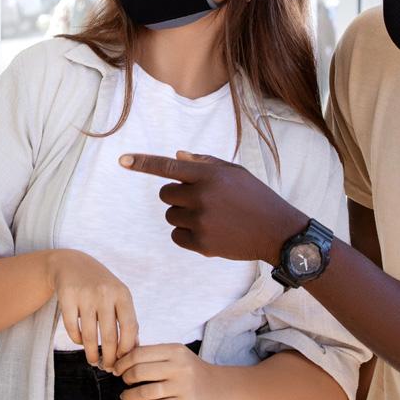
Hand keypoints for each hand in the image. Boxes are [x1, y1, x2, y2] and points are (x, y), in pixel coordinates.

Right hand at [47, 249, 137, 369]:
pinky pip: (73, 330)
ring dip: (92, 354)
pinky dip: (78, 341)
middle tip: (108, 368)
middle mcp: (105, 294)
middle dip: (109, 358)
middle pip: (109, 336)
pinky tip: (81, 343)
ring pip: (89, 337)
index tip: (124, 360)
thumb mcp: (119, 296)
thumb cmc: (102, 286)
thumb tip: (135, 349)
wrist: (72, 265)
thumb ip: (127, 319)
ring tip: (94, 362)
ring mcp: (85, 296)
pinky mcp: (67, 299)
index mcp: (123, 294)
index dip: (127, 349)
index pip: (130, 328)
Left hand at [113, 343, 222, 399]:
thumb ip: (155, 354)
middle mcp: (179, 366)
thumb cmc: (191, 370)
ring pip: (145, 391)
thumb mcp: (177, 355)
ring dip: (130, 395)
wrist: (217, 387)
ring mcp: (182, 386)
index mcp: (175, 350)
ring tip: (125, 395)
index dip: (124, 361)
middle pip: (139, 371)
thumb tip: (124, 357)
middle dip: (125, 377)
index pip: (140, 353)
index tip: (117, 367)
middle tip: (122, 380)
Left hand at [118, 151, 308, 263]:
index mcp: (209, 175)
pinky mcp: (202, 243)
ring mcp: (201, 221)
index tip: (122, 160)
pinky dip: (187, 234)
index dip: (143, 163)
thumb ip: (204, 163)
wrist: (276, 230)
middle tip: (200, 200)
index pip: (168, 166)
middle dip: (176, 195)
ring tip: (210, 217)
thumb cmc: (255, 197)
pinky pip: (177, 236)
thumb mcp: (234, 172)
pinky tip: (210, 232)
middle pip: (165, 194)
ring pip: (170, 215)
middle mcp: (202, 196)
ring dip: (183, 215)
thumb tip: (177, 156)